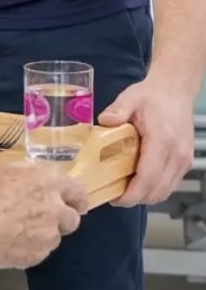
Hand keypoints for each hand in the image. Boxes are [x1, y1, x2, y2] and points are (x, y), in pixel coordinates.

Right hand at [0, 163, 88, 268]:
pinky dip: (30, 246)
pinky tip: (9, 240)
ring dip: (43, 232)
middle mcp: (54, 209)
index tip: (74, 203)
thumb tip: (37, 178)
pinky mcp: (37, 257)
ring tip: (16, 229)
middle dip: (60, 217)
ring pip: (55, 236)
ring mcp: (47, 236)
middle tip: (39, 216)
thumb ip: (26, 173)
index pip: (76, 191)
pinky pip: (40, 250)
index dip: (75, 198)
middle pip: (72, 218)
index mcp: (45, 182)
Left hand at [99, 75, 194, 205]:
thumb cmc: (152, 95)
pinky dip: (154, 189)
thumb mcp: (130, 98)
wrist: (175, 91)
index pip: (148, 177)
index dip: (132, 193)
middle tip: (112, 195)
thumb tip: (104, 122)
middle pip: (156, 190)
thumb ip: (117, 111)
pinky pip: (170, 184)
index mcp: (162, 140)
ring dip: (144, 195)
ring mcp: (183, 160)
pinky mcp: (185, 162)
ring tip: (122, 189)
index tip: (115, 198)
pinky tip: (138, 181)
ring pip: (164, 191)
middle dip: (134, 198)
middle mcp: (176, 155)